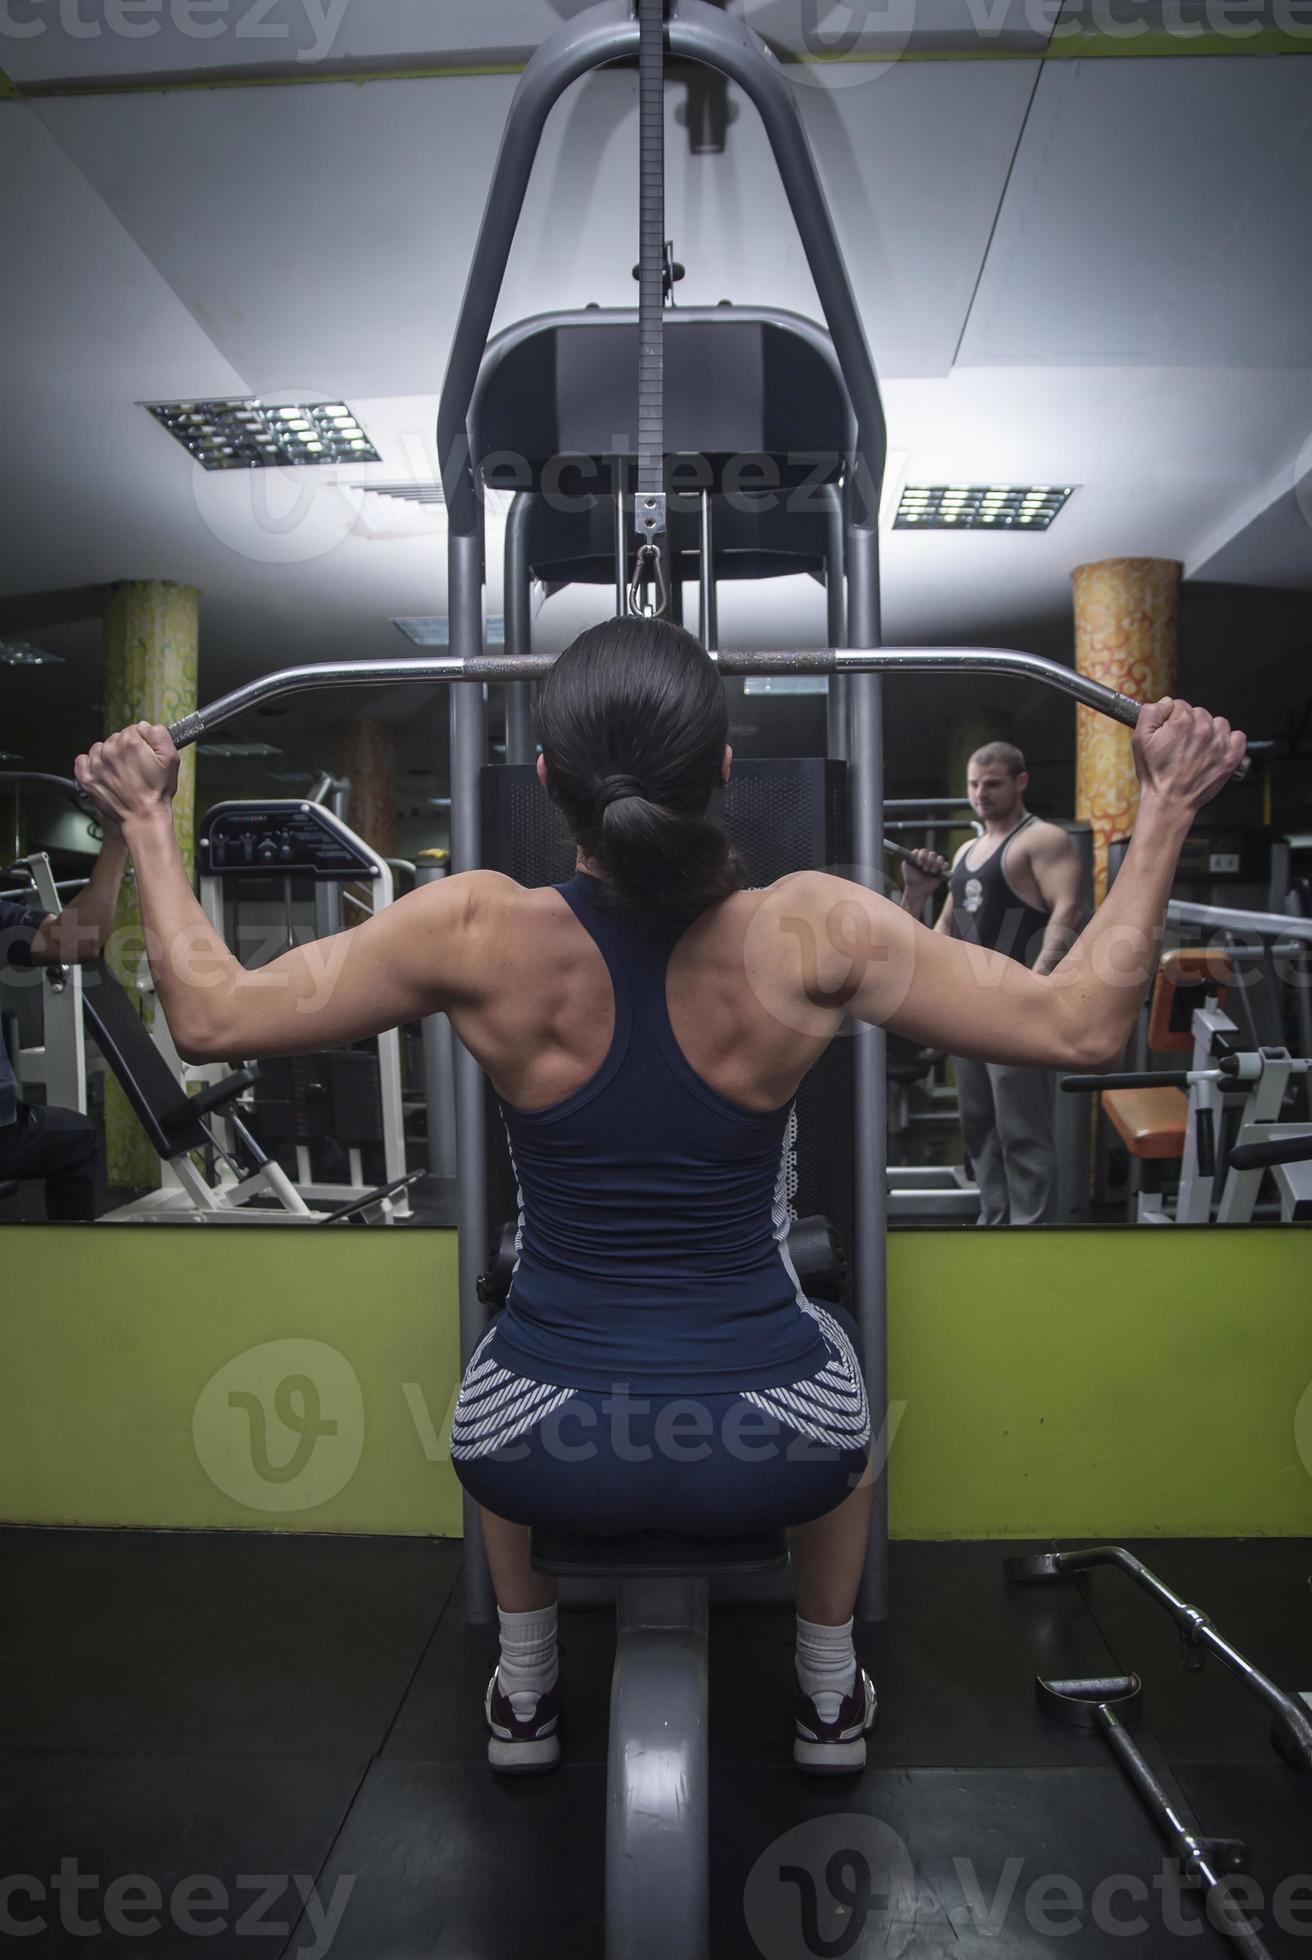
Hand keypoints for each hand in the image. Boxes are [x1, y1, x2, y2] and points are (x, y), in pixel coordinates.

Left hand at [75, 722, 180, 827]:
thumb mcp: (171, 758)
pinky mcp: (87, 777)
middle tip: (136, 767)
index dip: (142, 742)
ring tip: (121, 772)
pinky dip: (90, 764)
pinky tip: (103, 772)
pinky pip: (82, 760)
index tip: (145, 755)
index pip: (133, 730)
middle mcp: (110, 750)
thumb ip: (159, 734)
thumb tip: (145, 727)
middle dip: (126, 749)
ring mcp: (96, 764)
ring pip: (101, 748)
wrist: (144, 816)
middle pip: (116, 738)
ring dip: (109, 756)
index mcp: (130, 742)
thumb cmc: (157, 791)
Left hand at [901, 847, 949, 904]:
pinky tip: (939, 871)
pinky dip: (944, 866)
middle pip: (932, 854)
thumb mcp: (906, 867)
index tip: (919, 864)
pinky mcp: (942, 870)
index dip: (922, 856)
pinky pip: (946, 864)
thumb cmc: (911, 878)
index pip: (924, 851)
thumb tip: (916, 851)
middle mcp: (929, 859)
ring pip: (940, 858)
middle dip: (929, 861)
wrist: (917, 889)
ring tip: (931, 872)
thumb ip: (908, 857)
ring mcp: (936, 864)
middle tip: (925, 870)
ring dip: (936, 864)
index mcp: (921, 857)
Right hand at [1131, 698, 1246, 813]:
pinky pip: (1238, 737)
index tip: (1169, 730)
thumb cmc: (1155, 773)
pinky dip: (1229, 741)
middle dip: (1190, 723)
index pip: (1180, 705)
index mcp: (1182, 722)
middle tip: (1181, 742)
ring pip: (1218, 722)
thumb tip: (1166, 702)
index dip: (1171, 717)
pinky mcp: (1230, 757)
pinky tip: (1216, 749)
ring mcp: (1219, 744)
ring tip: (1198, 747)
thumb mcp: (1140, 740)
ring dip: (1210, 730)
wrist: (1170, 801)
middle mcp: (1204, 729)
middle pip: (1199, 712)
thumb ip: (1150, 713)